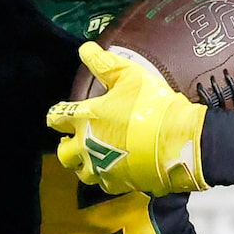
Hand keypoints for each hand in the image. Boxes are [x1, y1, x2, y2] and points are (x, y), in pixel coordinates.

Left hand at [46, 42, 207, 197]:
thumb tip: (85, 48)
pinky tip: (118, 169)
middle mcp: (86, 146)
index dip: (56, 115)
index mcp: (85, 118)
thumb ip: (104, 63)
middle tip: (78, 139)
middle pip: (63, 152)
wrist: (177, 141)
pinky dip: (108, 177)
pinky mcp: (118, 184)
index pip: (56, 118)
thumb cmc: (151, 105)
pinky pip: (105, 184)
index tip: (61, 115)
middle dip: (68, 145)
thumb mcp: (129, 76)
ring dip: (85, 164)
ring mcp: (101, 169)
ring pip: (81, 172)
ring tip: (96, 157)